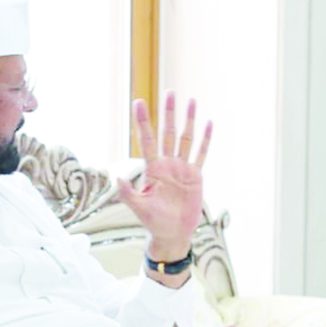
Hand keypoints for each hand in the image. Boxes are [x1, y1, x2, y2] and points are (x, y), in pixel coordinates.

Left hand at [117, 92, 211, 261]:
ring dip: (188, 120)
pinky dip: (205, 140)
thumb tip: (117, 178)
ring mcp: (182, 168)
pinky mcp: (195, 175)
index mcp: (152, 168)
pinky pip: (201, 154)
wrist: (172, 233)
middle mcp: (167, 163)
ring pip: (185, 138)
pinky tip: (208, 125)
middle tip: (169, 92)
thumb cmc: (153, 222)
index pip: (146, 139)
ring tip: (191, 101)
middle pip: (168, 132)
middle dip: (168, 112)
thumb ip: (128, 193)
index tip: (139, 102)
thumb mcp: (138, 208)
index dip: (143, 121)